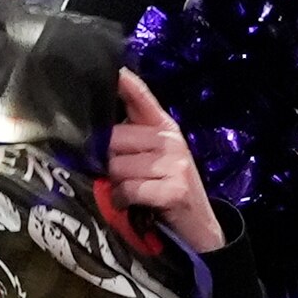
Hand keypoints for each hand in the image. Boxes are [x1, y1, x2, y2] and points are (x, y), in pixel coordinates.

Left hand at [107, 70, 225, 254]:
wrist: (201, 229)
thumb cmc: (169, 191)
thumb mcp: (157, 159)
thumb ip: (133, 140)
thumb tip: (96, 136)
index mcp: (166, 128)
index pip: (142, 98)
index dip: (126, 83)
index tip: (114, 68)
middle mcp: (171, 140)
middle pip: (114, 140)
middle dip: (108, 163)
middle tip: (122, 178)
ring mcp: (174, 164)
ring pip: (118, 167)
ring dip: (116, 185)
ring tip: (131, 193)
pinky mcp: (173, 189)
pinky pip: (128, 190)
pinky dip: (123, 201)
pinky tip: (132, 205)